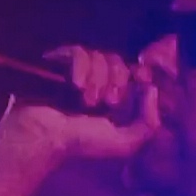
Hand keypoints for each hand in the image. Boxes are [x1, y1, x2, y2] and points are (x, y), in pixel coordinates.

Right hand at [0, 46, 159, 167]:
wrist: (43, 138)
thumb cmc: (81, 144)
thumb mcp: (124, 144)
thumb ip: (148, 124)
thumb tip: (152, 89)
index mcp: (115, 99)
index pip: (135, 73)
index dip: (141, 74)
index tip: (142, 81)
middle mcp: (98, 83)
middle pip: (120, 62)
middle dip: (117, 81)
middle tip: (108, 103)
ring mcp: (78, 72)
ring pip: (100, 56)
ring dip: (97, 78)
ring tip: (86, 101)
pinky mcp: (59, 63)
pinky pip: (78, 52)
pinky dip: (80, 67)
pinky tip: (75, 86)